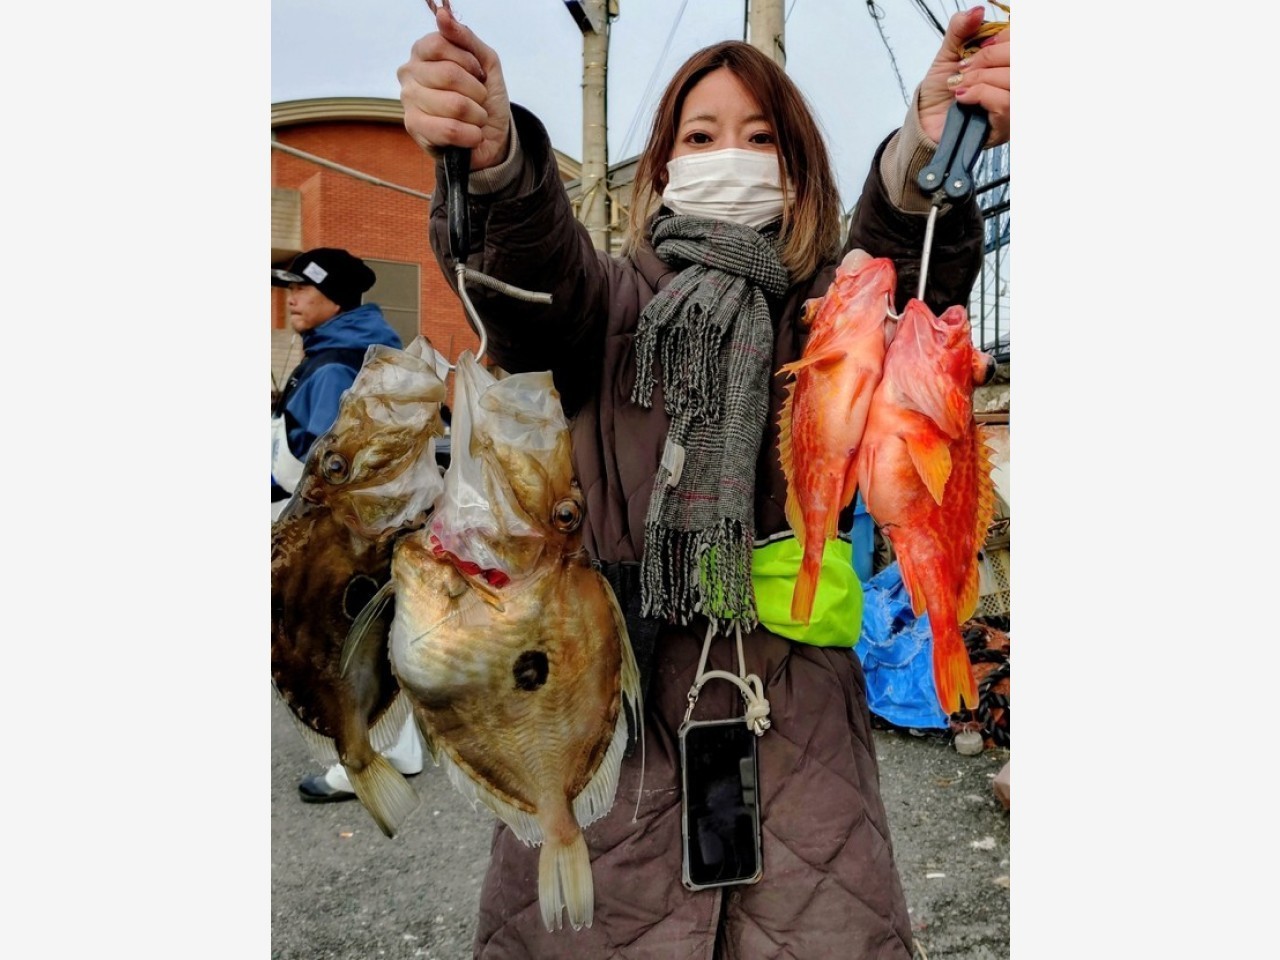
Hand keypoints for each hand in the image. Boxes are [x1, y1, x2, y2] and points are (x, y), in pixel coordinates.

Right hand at [398, 0, 511, 170]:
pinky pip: (450, 129)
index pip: (440, 44)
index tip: (478, 74)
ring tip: (475, 119)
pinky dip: (472, 135)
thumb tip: (442, 14)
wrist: (490, 138)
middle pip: (449, 75)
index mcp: (422, 52)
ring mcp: (408, 102)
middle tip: (479, 100)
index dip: (469, 61)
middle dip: (477, 91)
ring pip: (454, 104)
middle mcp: (408, 74)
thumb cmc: (484, 98)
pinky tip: (471, 135)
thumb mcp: (485, 62)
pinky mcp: (414, 130)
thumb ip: (465, 37)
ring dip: (478, 115)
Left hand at [917, 7, 1009, 148]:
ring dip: (982, 78)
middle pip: (1021, 58)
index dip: (1003, 38)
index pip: (1023, 40)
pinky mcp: (1006, 125)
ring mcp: (1015, 104)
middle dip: (988, 58)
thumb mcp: (950, 53)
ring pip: (1014, 80)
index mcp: (1009, 61)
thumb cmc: (942, 89)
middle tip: (964, 68)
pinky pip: (1005, 103)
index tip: (979, 47)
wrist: (926, 120)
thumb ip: (961, 29)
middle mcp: (1018, 81)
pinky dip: (979, 94)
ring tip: (961, 85)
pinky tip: (963, 98)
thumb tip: (978, 10)